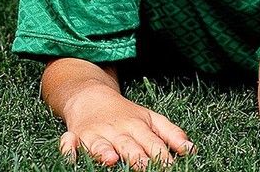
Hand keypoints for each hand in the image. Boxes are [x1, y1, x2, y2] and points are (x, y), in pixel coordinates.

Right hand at [59, 86, 192, 168]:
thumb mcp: (150, 118)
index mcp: (137, 126)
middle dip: (137, 159)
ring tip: (111, 159)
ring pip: (99, 145)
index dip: (162, 157)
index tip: (171, 168)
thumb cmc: (124, 113)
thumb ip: (170, 133)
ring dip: (104, 152)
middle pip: (128, 147)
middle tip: (146, 169)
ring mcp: (95, 134)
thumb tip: (191, 149)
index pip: (153, 144)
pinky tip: (70, 155)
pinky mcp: (75, 137)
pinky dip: (67, 149)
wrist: (89, 95)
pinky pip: (68, 144)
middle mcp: (116, 131)